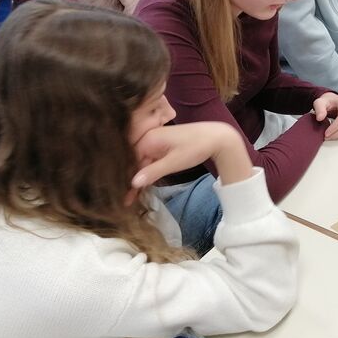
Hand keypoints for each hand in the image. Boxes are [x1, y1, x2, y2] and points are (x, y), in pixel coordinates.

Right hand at [130, 122, 249, 195]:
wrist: (216, 137)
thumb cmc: (195, 147)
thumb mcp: (174, 162)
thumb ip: (153, 172)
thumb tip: (133, 183)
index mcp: (148, 139)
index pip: (130, 160)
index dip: (125, 177)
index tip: (121, 194)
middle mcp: (148, 138)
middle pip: (134, 161)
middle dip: (129, 180)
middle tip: (125, 200)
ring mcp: (155, 141)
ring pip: (141, 162)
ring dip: (138, 178)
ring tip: (130, 198)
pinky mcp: (161, 146)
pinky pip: (149, 161)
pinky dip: (147, 173)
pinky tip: (142, 186)